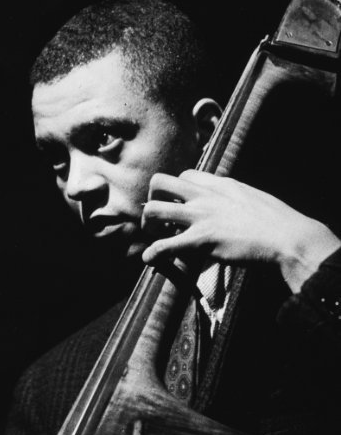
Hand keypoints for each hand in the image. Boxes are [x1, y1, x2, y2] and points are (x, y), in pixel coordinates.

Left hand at [141, 170, 340, 291]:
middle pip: (160, 182)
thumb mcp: (250, 197)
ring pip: (154, 211)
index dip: (175, 191)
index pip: (184, 175)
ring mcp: (200, 217)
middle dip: (151, 198)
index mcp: (218, 183)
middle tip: (156, 218)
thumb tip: (225, 205)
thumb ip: (231, 197)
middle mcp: (204, 196)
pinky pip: (164, 246)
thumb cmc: (275, 221)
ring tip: (152, 237)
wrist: (287, 237)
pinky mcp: (200, 241)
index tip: (179, 206)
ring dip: (147, 225)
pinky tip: (150, 260)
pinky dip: (152, 254)